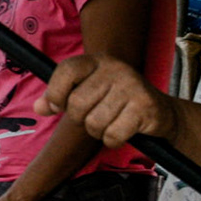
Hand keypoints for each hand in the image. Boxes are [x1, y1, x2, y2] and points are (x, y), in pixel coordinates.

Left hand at [38, 54, 176, 148]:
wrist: (161, 112)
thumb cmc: (117, 102)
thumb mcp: (89, 92)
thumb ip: (61, 97)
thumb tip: (38, 107)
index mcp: (97, 61)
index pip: (66, 70)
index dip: (55, 93)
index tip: (59, 105)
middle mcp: (115, 68)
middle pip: (77, 104)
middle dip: (81, 119)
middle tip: (95, 116)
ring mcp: (131, 86)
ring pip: (94, 123)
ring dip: (98, 132)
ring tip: (112, 122)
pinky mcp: (144, 107)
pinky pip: (112, 135)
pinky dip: (113, 140)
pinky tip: (123, 130)